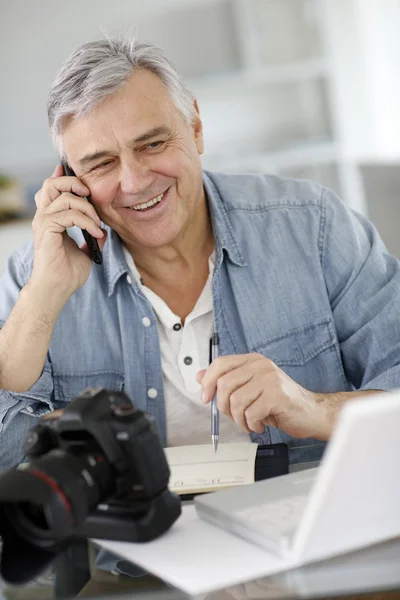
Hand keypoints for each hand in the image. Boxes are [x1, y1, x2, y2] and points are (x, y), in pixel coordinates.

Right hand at [30, 164, 106, 296]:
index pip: (52, 190)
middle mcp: (44, 218)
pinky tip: (96, 233)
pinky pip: (69, 215)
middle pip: (51, 184)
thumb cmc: (67, 274)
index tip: (80, 177)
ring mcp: (43, 223)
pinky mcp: (46, 230)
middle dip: (73, 183)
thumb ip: (90, 238)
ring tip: (97, 224)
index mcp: (50, 220)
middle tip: (90, 195)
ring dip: (87, 209)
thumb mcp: (85, 252)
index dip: (62, 178)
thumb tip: (102, 231)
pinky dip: (86, 221)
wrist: (57, 289)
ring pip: (65, 198)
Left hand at [197, 353, 330, 439]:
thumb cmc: (280, 403)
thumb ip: (226, 381)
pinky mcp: (276, 395)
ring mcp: (269, 379)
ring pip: (235, 402)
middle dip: (224, 407)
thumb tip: (200, 376)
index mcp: (252, 361)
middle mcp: (261, 365)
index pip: (220, 364)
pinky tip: (261, 425)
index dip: (208, 382)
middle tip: (236, 416)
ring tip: (250, 422)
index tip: (205, 399)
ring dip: (239, 419)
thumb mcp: (250, 389)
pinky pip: (250, 414)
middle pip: (224, 384)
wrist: (311, 413)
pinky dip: (252, 425)